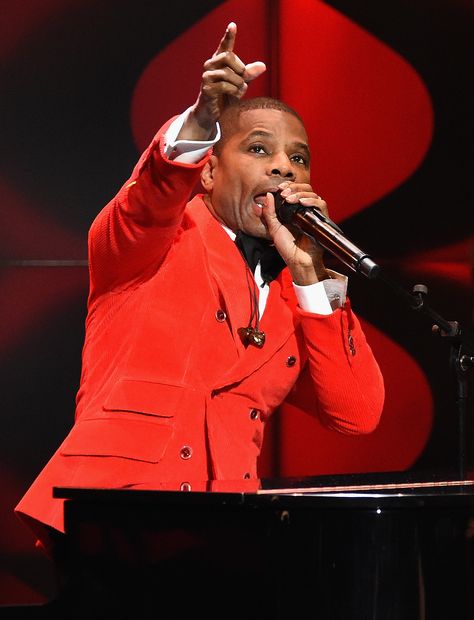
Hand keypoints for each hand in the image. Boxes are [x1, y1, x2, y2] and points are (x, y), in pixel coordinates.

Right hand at [179, 22, 265, 140]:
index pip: (224, 46)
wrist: (214, 113)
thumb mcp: (241, 83)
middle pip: (228, 57)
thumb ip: (249, 74)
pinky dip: (233, 91)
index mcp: (219, 61)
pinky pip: (224, 86)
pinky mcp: (206, 89)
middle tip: (243, 79)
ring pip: (228, 73)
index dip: (229, 36)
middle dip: (240, 68)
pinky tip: (233, 95)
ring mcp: (206, 76)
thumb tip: (263, 66)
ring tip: (238, 91)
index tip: (233, 25)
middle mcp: (210, 65)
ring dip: (238, 84)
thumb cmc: (227, 95)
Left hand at [261, 182, 330, 284]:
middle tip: (283, 193)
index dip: (288, 185)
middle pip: (305, 188)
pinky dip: (312, 201)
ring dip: (300, 193)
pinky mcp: (321, 220)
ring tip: (289, 199)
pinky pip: (321, 205)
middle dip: (294, 187)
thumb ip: (269, 212)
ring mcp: (313, 214)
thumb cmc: (286, 247)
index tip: (279, 188)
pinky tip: (302, 203)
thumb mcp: (272, 228)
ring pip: (313, 194)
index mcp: (294, 210)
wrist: (297, 260)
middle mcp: (305, 210)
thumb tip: (268, 195)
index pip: (295, 190)